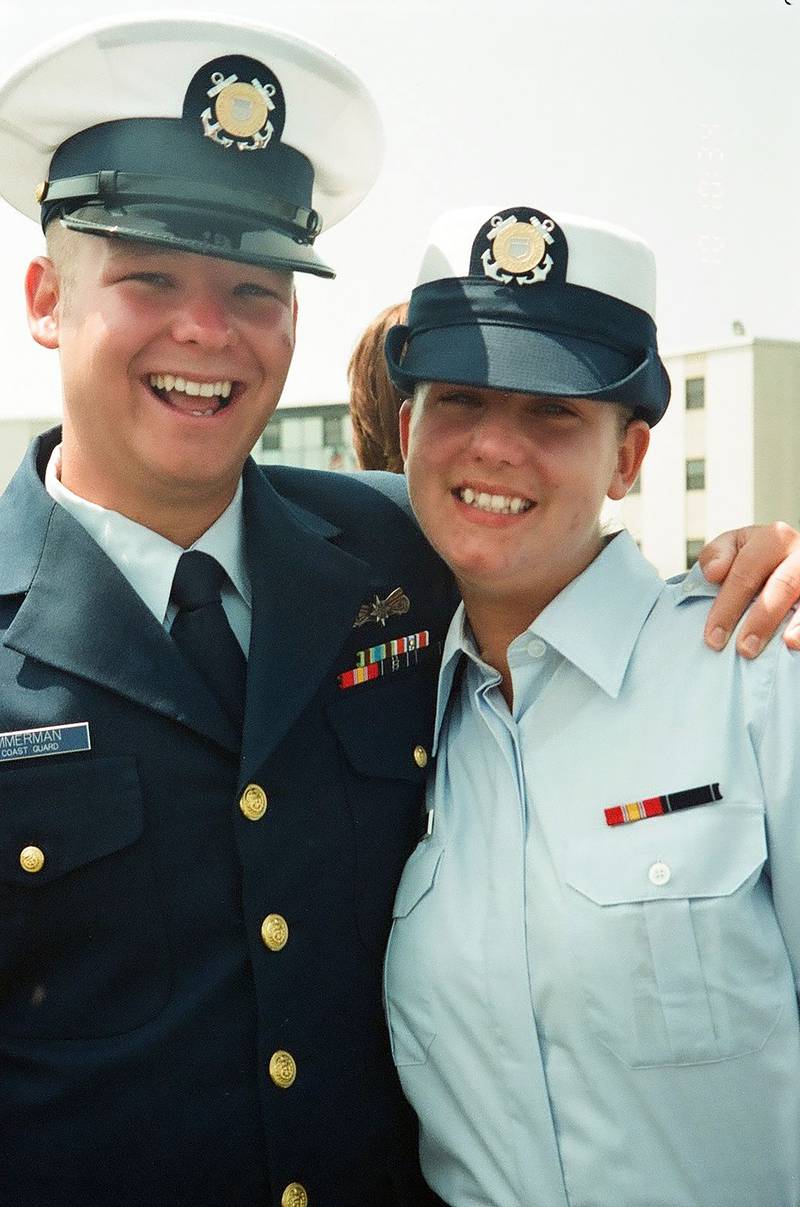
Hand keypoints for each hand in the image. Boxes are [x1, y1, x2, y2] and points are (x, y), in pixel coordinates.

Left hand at [699, 523, 799, 656]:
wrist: (782, 561)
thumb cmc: (753, 559)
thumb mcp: (732, 549)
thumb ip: (716, 555)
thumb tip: (715, 572)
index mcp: (773, 538)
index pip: (747, 571)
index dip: (729, 605)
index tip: (714, 637)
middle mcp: (799, 552)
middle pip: (782, 584)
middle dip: (762, 619)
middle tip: (745, 649)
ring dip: (797, 623)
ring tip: (786, 644)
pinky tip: (797, 642)